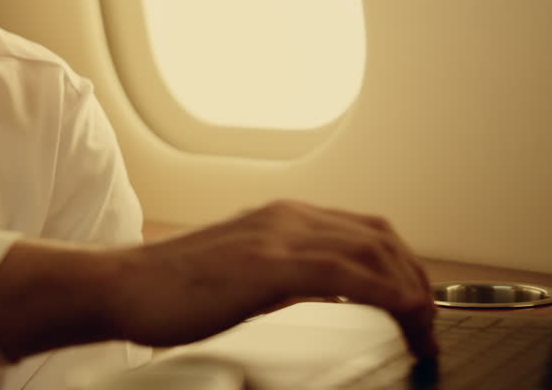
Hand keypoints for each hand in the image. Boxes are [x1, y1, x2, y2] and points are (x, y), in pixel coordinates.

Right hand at [104, 200, 438, 358]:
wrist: (121, 285)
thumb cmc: (169, 287)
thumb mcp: (242, 272)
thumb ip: (283, 272)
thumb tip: (321, 288)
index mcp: (281, 217)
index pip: (365, 231)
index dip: (403, 267)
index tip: (418, 307)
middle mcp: (286, 217)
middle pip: (381, 238)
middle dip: (418, 281)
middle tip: (430, 327)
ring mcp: (278, 236)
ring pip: (373, 251)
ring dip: (412, 293)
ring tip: (423, 334)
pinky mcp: (267, 264)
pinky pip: (347, 273)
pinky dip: (388, 293)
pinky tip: (403, 316)